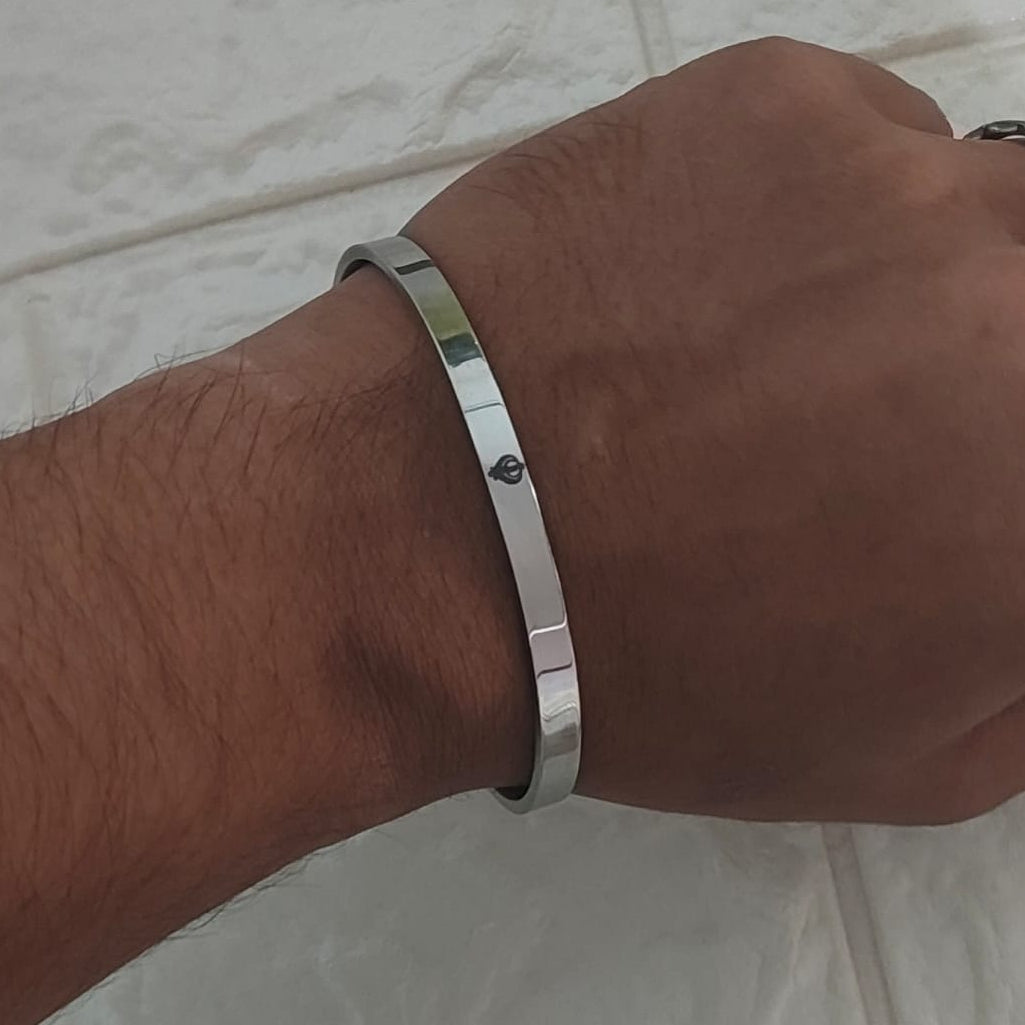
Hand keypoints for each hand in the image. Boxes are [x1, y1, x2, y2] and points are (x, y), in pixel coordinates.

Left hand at [405, 38, 1024, 823]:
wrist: (437, 531)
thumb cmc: (654, 673)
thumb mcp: (893, 758)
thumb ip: (1022, 691)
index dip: (996, 469)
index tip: (952, 475)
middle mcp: (1020, 312)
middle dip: (990, 366)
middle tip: (890, 410)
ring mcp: (902, 185)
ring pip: (980, 204)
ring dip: (924, 271)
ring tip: (794, 343)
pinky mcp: (774, 101)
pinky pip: (859, 138)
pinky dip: (820, 205)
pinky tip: (713, 277)